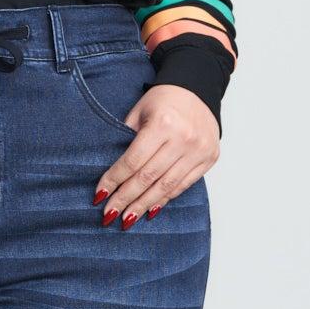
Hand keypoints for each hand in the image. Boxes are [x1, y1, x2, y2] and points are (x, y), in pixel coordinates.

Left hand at [93, 84, 218, 226]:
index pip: (133, 160)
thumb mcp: (138, 112)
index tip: (99, 196)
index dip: (114, 180)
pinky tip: (151, 210)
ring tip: (127, 219)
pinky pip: (183, 185)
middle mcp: (183, 138)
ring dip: (144, 205)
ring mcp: (199, 150)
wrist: (198, 89)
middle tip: (109, 215)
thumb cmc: (163, 100)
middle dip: (126, 199)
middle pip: (148, 177)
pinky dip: (165, 199)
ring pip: (166, 186)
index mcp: (163, 124)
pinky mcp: (210, 158)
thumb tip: (111, 175)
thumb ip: (125, 139)